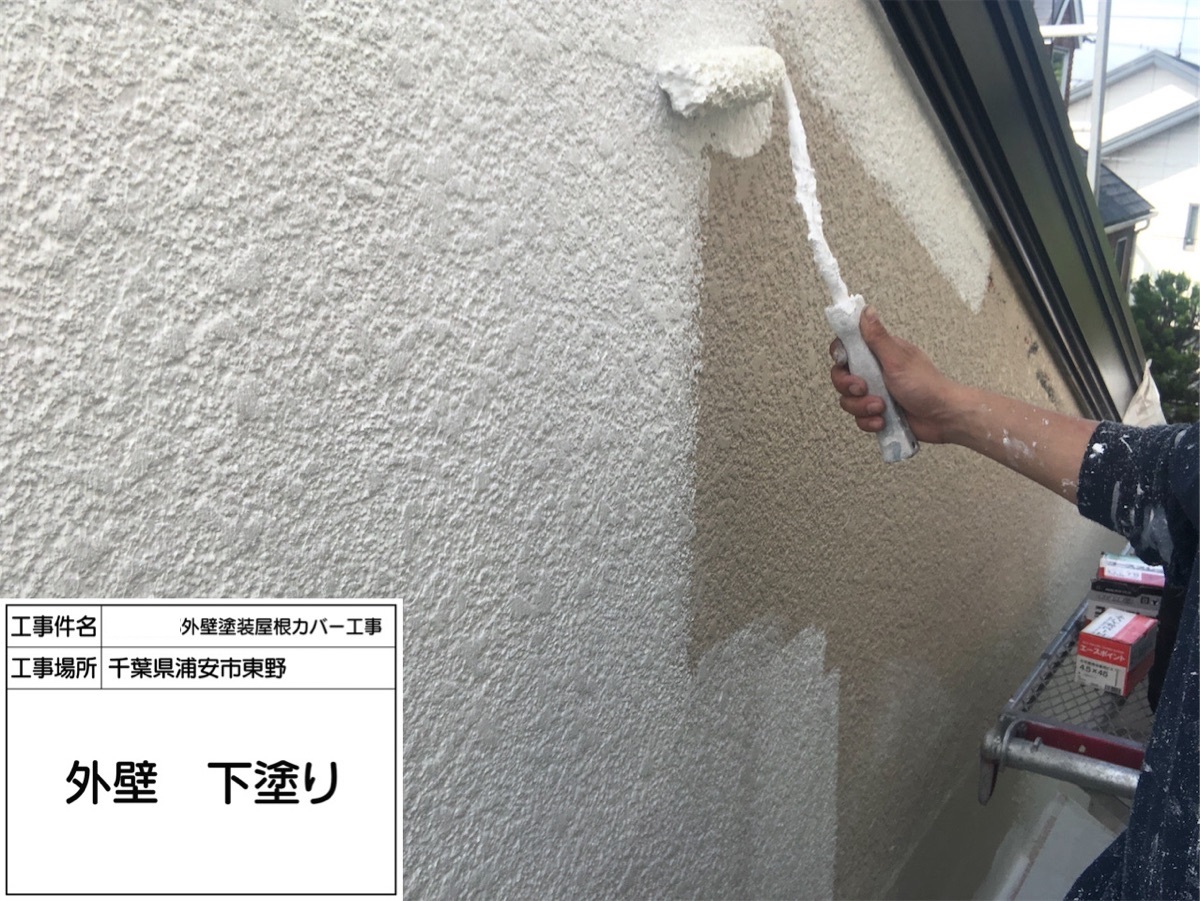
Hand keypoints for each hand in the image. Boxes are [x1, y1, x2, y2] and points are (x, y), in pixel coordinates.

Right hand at [828, 306, 966, 444]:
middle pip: (841, 376)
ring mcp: (875, 393)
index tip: (844, 362)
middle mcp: (874, 372)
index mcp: (879, 353)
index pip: (847, 348)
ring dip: (862, 407)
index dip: (840, 356)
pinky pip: (859, 418)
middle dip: (849, 387)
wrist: (942, 418)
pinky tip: (883, 420)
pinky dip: (869, 421)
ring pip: (848, 400)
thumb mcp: (897, 358)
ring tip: (881, 408)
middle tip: (864, 389)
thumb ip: (877, 337)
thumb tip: (866, 310)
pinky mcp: (877, 413)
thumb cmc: (926, 385)